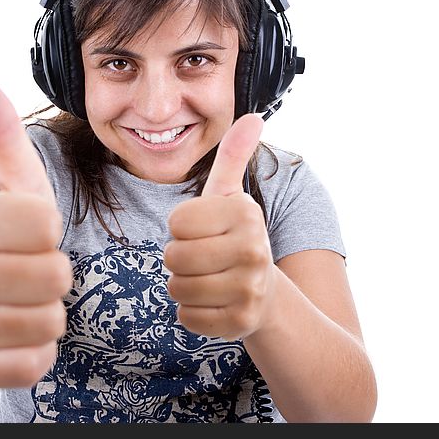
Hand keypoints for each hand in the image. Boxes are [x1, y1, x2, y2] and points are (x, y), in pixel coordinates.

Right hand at [0, 68, 70, 388]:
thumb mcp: (8, 185)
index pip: (46, 225)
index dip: (50, 232)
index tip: (28, 235)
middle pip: (55, 276)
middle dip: (54, 276)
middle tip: (28, 273)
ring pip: (49, 320)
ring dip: (48, 313)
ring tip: (22, 302)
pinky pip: (34, 362)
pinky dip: (36, 352)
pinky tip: (14, 336)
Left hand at [164, 114, 275, 339]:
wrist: (264, 290)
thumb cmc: (233, 236)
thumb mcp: (229, 195)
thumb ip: (233, 155)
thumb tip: (254, 116)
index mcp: (245, 213)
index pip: (176, 221)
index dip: (180, 227)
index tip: (203, 230)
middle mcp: (254, 249)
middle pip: (174, 256)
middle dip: (178, 258)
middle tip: (201, 257)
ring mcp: (250, 288)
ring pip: (178, 288)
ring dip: (182, 286)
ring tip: (206, 278)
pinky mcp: (241, 322)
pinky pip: (187, 318)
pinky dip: (191, 313)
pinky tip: (211, 302)